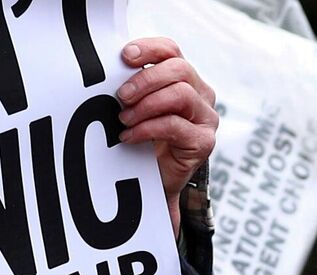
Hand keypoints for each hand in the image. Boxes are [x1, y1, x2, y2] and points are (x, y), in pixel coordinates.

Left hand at [115, 37, 216, 235]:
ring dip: (146, 105)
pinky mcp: (204, 142)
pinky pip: (175, 125)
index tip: (124, 56)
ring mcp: (206, 118)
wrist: (153, 183)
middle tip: (121, 96)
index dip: (149, 48)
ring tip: (124, 119)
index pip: (171, 50)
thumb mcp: (137, 108)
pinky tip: (129, 137)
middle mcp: (201, 94)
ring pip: (180, 94)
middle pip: (179, 69)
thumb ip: (133, 88)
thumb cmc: (144, 140)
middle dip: (145, 79)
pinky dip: (147, 129)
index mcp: (185, 78)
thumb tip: (109, 68)